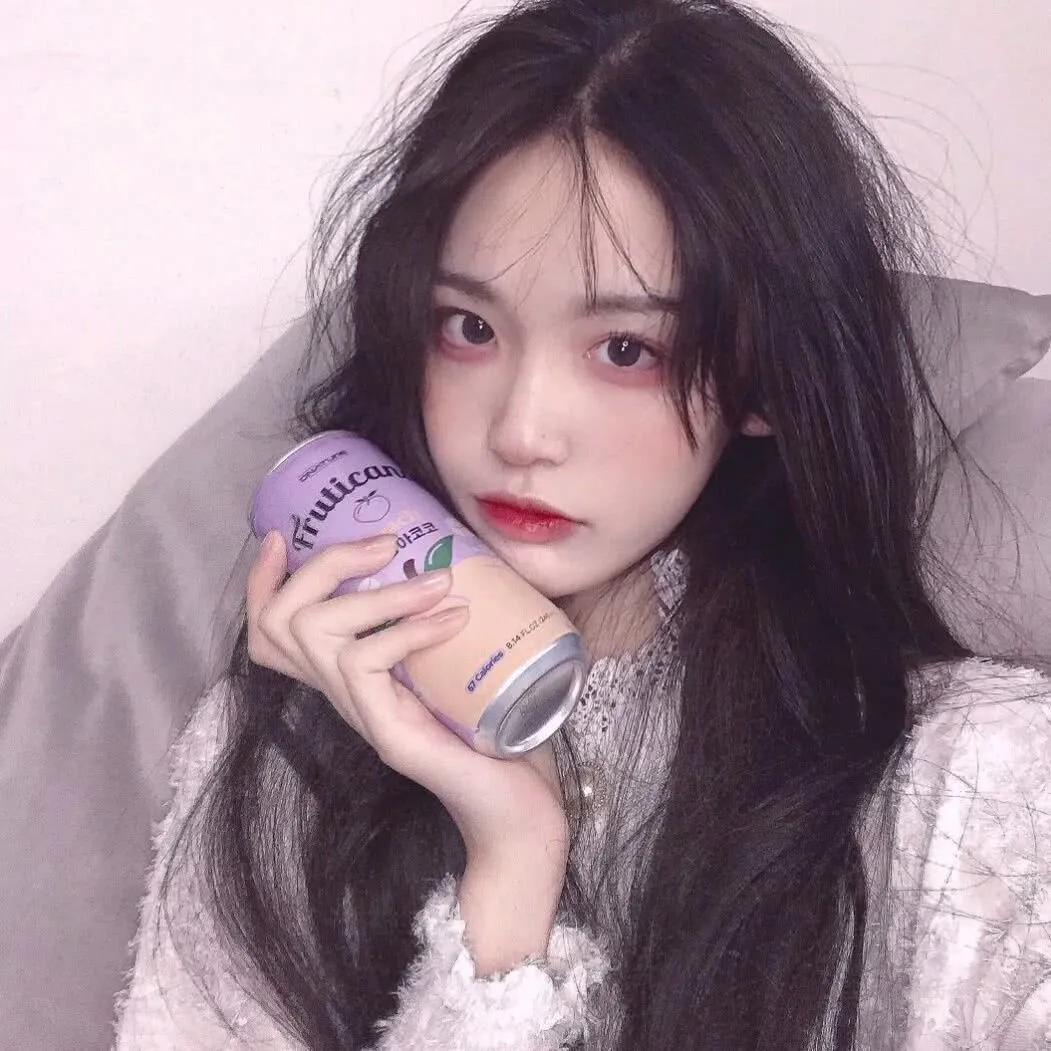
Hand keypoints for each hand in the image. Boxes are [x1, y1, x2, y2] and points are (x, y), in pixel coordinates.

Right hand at [247, 531, 568, 965]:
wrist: (518, 811)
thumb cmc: (496, 733)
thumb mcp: (457, 665)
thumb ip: (441, 623)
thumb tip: (460, 558)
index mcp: (351, 678)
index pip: (275, 633)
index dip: (263, 583)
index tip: (278, 537)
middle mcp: (343, 695)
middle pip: (280, 622)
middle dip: (322, 565)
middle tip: (385, 543)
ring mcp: (361, 716)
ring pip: (318, 633)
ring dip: (381, 593)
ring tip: (439, 580)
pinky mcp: (386, 734)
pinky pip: (366, 664)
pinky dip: (408, 629)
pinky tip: (454, 618)